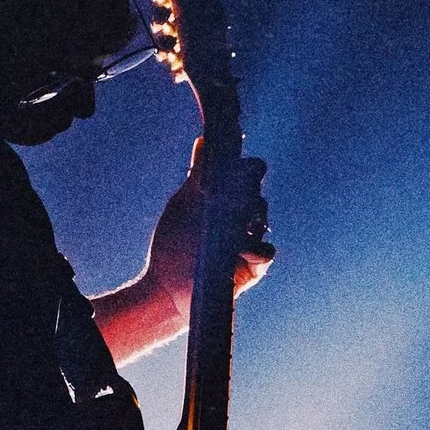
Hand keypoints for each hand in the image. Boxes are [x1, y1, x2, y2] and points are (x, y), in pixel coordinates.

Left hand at [144, 149, 272, 312]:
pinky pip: (265, 252)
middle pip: (257, 193)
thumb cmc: (173, 247)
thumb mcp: (183, 206)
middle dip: (247, 187)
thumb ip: (196, 176)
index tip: (238, 158)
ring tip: (231, 217)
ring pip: (261, 219)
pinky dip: (254, 247)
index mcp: (228, 201)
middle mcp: (242, 219)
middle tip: (234, 186)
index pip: (249, 175)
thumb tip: (204, 141)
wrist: (165, 288)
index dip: (247, 165)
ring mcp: (249, 242)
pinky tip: (239, 248)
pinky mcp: (253, 269)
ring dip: (248, 213)